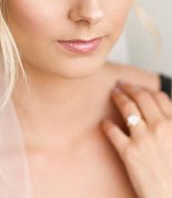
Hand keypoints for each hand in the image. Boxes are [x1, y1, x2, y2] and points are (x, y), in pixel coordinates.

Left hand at [101, 81, 171, 197]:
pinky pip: (113, 132)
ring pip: (127, 108)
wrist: (171, 197)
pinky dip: (107, 125)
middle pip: (141, 97)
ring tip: (113, 93)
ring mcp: (143, 139)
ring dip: (118, 97)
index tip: (138, 87)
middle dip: (129, 87)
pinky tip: (105, 122)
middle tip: (121, 84)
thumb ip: (171, 124)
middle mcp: (159, 127)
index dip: (146, 89)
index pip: (159, 97)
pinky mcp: (129, 153)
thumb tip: (163, 114)